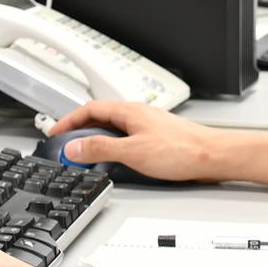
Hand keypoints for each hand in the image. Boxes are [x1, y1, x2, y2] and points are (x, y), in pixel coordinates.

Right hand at [47, 100, 234, 181]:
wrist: (213, 156)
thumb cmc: (181, 150)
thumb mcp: (133, 152)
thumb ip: (101, 148)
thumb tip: (74, 146)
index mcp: (129, 111)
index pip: (89, 109)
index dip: (68, 120)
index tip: (54, 132)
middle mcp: (138, 114)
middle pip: (100, 116)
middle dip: (79, 128)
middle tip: (65, 143)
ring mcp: (148, 125)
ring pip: (113, 127)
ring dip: (95, 137)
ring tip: (84, 152)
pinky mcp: (156, 138)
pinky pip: (125, 136)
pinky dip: (112, 144)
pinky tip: (114, 158)